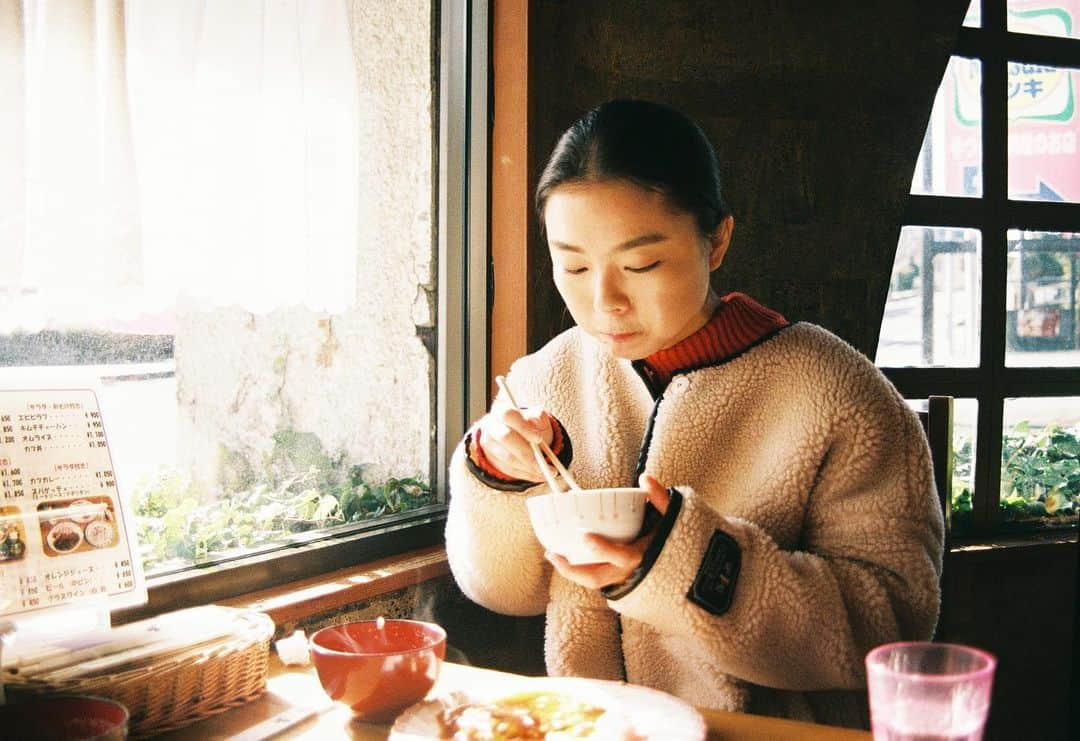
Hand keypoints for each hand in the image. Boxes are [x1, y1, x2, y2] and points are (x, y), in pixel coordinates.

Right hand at [473, 399, 555, 482]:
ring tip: (546, 471)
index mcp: (501, 410)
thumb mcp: (537, 418)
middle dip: (526, 452)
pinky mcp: (490, 459)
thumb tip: (536, 422)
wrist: (519, 438)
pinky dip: (526, 474)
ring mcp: (488, 444)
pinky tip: (538, 475)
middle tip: (544, 462)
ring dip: (529, 467)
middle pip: (505, 438)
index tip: (539, 439)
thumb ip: (538, 418)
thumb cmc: (529, 427)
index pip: (508, 415)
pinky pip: (508, 470)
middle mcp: (491, 425)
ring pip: (507, 458)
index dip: (523, 427)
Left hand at [545, 474, 670, 588]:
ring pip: (592, 582)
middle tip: (552, 553)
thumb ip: (660, 498)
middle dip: (571, 569)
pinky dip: (578, 571)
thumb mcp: (672, 518)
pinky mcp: (616, 581)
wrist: (685, 569)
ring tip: (552, 554)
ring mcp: (622, 580)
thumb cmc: (673, 539)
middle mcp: (630, 573)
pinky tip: (564, 557)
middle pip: (596, 577)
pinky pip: (594, 579)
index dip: (602, 548)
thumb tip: (645, 478)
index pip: (621, 556)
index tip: (584, 535)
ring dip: (570, 571)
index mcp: (642, 556)